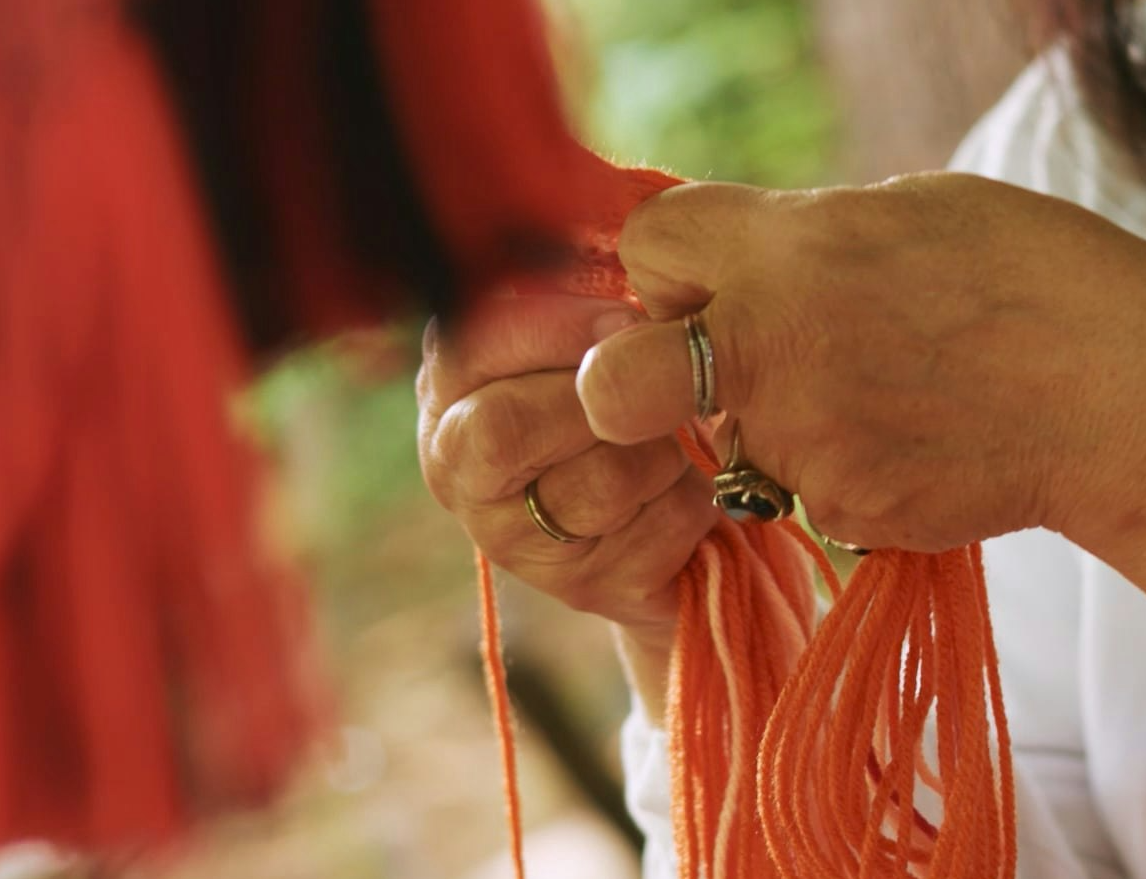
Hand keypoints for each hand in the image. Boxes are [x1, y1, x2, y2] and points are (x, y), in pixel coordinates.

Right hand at [416, 295, 718, 654]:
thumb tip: (620, 250)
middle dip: (598, 402)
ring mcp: (512, 538)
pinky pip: (652, 534)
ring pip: (595, 482)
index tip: (625, 320)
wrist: (690, 511)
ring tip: (675, 445)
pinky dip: (691, 505)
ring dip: (660, 454)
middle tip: (659, 387)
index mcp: (454, 381)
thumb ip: (583, 297)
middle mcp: (459, 464)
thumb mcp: (604, 332)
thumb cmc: (639, 398)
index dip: (551, 331)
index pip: (465, 345)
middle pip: (501, 431)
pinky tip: (687, 498)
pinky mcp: (581, 589)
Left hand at [576, 172, 1145, 705]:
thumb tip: (738, 261)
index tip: (707, 276)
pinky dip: (837, 468)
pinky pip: (798, 488)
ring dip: (764, 422)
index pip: (643, 244)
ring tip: (876, 394)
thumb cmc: (1033, 275)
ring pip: (721, 441)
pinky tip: (911, 439)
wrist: (1125, 395)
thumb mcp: (905, 211)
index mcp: (782, 249)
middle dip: (637, 376)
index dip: (670, 262)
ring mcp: (798, 444)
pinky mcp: (840, 511)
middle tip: (708, 367)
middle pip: (617, 379)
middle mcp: (767, 350)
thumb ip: (797, 236)